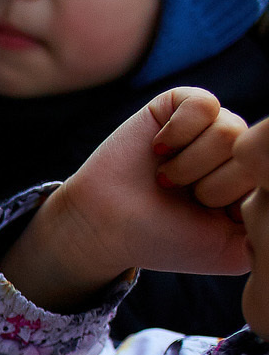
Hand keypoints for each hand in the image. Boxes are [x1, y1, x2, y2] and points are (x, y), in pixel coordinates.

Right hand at [0, 87, 249, 312]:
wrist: (101, 230)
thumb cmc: (157, 242)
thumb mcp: (231, 250)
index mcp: (249, 181)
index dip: (236, 197)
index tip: (203, 215)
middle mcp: (233, 150)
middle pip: (252, 149)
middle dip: (212, 184)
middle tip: (178, 197)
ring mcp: (207, 126)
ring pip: (230, 129)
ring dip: (190, 164)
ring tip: (165, 180)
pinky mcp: (178, 106)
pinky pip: (204, 105)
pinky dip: (181, 132)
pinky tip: (159, 152)